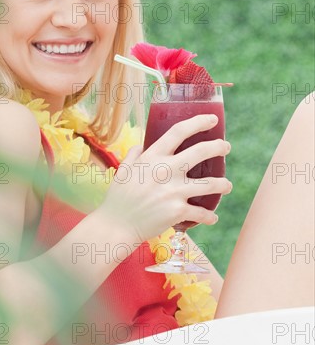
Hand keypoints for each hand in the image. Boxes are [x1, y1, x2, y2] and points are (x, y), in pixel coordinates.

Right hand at [100, 114, 231, 243]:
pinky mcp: (178, 211)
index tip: (212, 119)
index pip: (179, 131)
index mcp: (153, 157)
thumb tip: (142, 145)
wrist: (117, 225)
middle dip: (219, 147)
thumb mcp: (123, 169)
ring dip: (223, 184)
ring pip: (211, 184)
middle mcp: (166, 170)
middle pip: (201, 151)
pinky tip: (212, 217)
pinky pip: (202, 213)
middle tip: (226, 147)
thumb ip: (134, 155)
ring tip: (226, 185)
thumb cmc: (119, 197)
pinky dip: (209, 216)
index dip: (198, 122)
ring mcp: (174, 191)